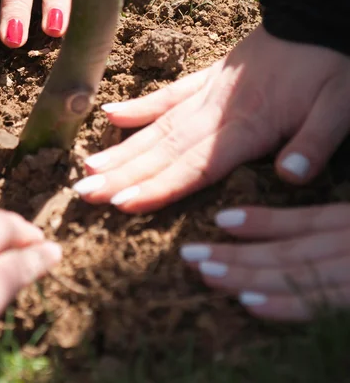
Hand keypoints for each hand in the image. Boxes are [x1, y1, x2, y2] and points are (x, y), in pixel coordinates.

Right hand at [74, 26, 349, 211]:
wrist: (316, 15)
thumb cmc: (332, 64)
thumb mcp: (341, 104)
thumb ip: (315, 141)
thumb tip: (290, 177)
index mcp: (247, 125)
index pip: (194, 165)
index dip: (156, 186)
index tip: (120, 203)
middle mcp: (216, 111)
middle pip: (162, 150)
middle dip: (122, 175)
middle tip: (82, 193)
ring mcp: (205, 93)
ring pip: (156, 128)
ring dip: (121, 151)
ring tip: (88, 169)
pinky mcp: (205, 78)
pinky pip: (167, 95)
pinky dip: (138, 108)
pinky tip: (110, 117)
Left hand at [180, 203, 349, 319]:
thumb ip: (337, 232)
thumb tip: (305, 237)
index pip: (307, 220)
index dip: (263, 221)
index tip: (219, 219)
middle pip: (289, 250)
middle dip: (235, 252)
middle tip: (189, 253)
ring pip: (296, 274)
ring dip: (247, 274)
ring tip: (206, 273)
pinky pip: (325, 303)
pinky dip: (286, 305)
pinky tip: (248, 303)